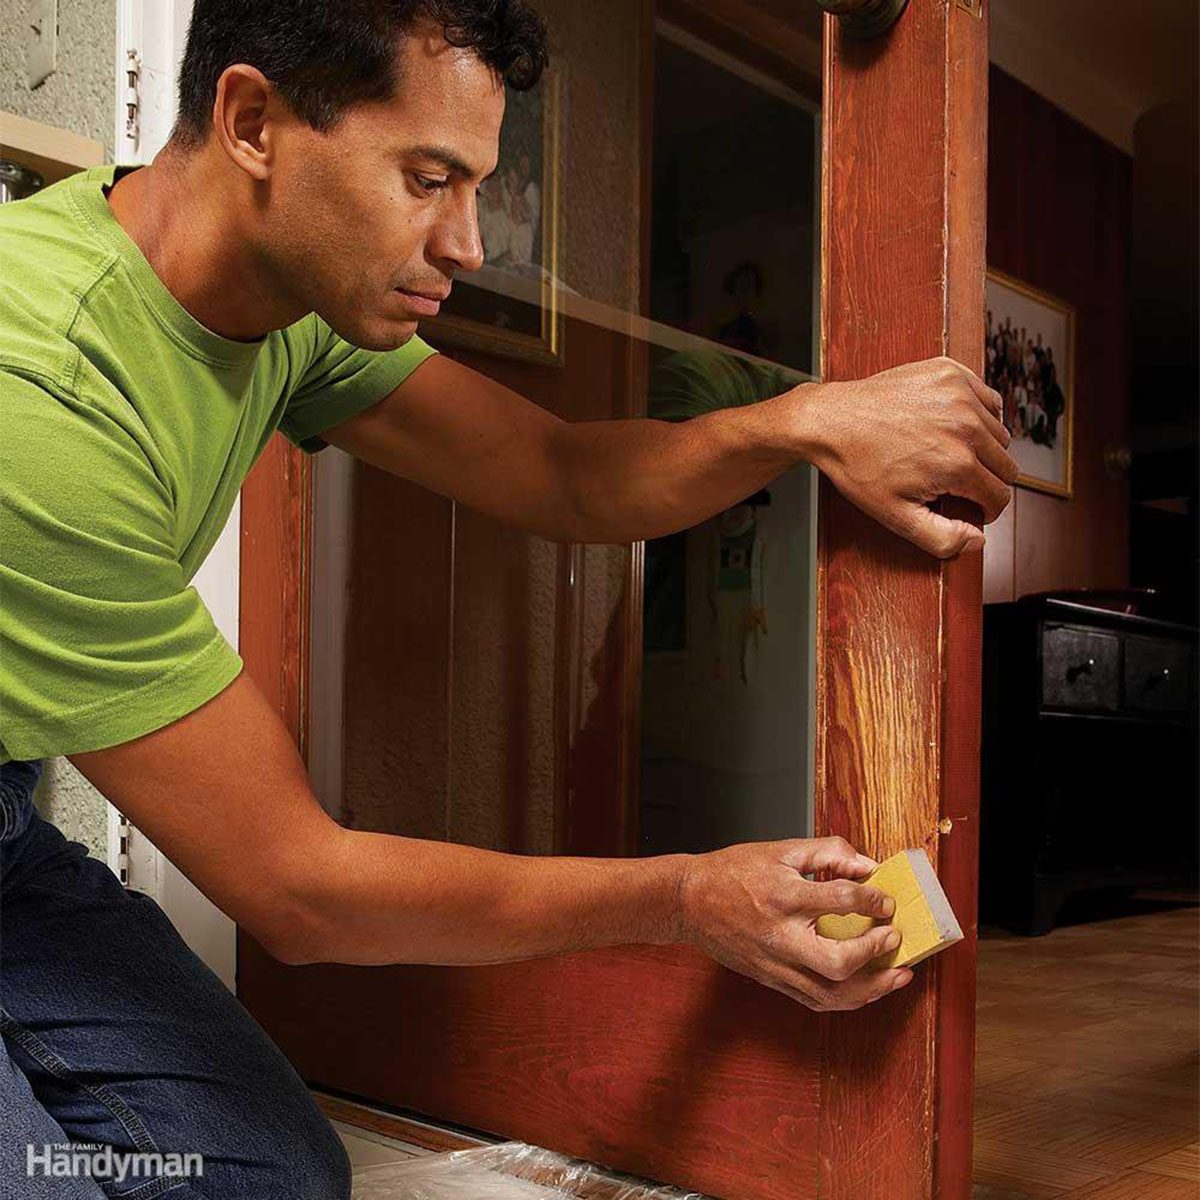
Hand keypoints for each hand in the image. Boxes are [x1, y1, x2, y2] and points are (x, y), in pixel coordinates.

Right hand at [676, 836, 914, 1010]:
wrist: (689, 901)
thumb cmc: (732, 872)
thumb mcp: (780, 849)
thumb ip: (826, 852)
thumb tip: (865, 866)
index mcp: (783, 897)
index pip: (841, 901)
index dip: (873, 899)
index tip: (885, 900)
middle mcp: (780, 937)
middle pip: (838, 961)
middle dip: (876, 954)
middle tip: (893, 938)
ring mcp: (775, 965)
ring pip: (831, 993)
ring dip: (872, 989)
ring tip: (896, 977)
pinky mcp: (772, 980)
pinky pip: (815, 1001)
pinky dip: (846, 1000)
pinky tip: (865, 990)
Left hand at [799, 356, 1018, 558]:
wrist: (830, 421)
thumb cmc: (858, 467)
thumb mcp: (895, 516)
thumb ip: (942, 537)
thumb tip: (978, 540)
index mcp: (957, 464)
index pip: (1000, 496)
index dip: (986, 510)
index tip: (970, 508)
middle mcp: (966, 426)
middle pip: (1006, 465)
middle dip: (986, 481)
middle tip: (955, 483)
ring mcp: (960, 394)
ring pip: (999, 432)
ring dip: (983, 448)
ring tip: (949, 454)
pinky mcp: (950, 372)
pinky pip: (987, 399)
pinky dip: (978, 414)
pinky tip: (951, 426)